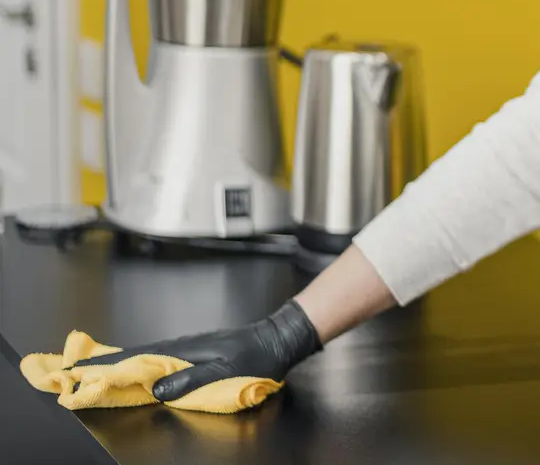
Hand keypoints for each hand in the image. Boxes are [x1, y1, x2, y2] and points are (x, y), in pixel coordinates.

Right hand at [70, 299, 322, 401]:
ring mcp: (186, 349)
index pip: (136, 358)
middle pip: (134, 356)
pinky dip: (139, 364)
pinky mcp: (193, 354)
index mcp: (183, 351)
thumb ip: (191, 380)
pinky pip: (158, 360)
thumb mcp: (226, 371)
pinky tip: (133, 371)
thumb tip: (157, 390)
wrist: (277, 339)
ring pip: (144, 358)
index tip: (78, 369)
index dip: (107, 366)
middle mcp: (180, 347)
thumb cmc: (256, 356)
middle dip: (104, 364)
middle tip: (73, 370)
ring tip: (93, 372)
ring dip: (119, 364)